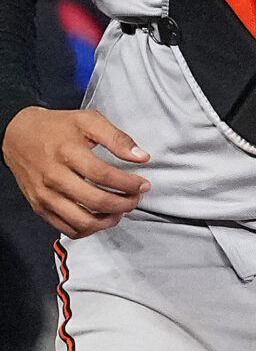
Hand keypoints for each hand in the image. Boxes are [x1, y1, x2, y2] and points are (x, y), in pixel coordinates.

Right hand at [4, 107, 148, 237]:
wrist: (18, 135)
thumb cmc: (55, 128)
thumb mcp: (89, 120)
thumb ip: (117, 138)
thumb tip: (141, 156)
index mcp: (68, 153)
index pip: (105, 176)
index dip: (129, 184)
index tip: (143, 185)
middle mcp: (54, 177)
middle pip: (96, 201)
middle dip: (125, 204)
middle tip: (136, 198)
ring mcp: (45, 195)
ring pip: (82, 221)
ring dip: (108, 220)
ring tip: (121, 210)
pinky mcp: (39, 206)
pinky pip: (67, 228)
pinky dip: (88, 229)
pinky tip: (101, 218)